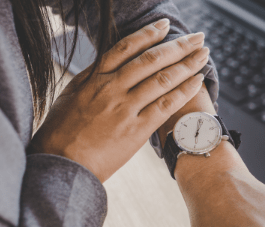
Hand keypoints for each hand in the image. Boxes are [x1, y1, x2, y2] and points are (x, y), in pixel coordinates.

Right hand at [30, 19, 209, 181]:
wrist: (61, 163)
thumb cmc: (61, 132)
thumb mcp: (70, 96)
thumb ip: (90, 78)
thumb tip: (104, 63)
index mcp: (95, 78)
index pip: (127, 47)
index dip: (149, 34)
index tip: (165, 26)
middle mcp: (112, 88)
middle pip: (151, 60)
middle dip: (178, 46)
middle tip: (197, 37)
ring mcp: (125, 109)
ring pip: (162, 79)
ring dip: (187, 64)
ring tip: (203, 55)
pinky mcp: (136, 130)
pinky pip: (164, 106)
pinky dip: (183, 92)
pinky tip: (197, 81)